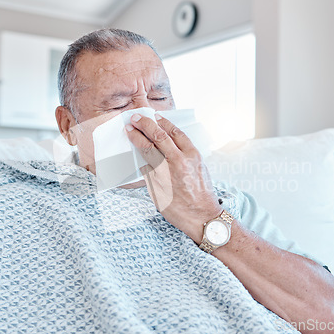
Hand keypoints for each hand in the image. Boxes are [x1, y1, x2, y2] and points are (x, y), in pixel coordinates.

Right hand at [125, 113, 221, 243]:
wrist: (204, 217)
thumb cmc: (180, 210)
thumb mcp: (158, 194)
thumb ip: (150, 173)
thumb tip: (143, 156)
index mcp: (166, 173)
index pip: (147, 147)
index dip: (136, 136)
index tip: (129, 129)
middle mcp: (180, 161)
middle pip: (160, 136)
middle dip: (146, 124)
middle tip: (135, 118)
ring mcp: (192, 157)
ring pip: (175, 133)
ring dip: (162, 123)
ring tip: (152, 116)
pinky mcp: (199, 157)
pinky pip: (184, 138)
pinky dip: (174, 130)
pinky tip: (168, 127)